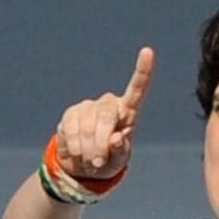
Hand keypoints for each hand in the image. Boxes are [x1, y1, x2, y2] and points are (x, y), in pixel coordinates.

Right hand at [56, 47, 154, 178]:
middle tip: (99, 162)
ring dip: (88, 149)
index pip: (136, 89)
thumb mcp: (119, 161)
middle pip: (106, 115)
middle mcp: (108, 104)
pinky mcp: (70, 114)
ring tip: (91, 161)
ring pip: (86, 126)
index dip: (142, 71)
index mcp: (128, 112)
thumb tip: (116, 138)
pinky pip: (70, 129)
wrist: (84, 167)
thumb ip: (120, 150)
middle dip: (102, 142)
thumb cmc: (109, 161)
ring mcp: (88, 107)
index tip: (148, 51)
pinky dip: (75, 146)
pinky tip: (78, 153)